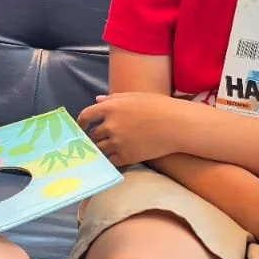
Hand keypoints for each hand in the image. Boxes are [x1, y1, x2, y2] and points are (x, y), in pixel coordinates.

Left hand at [77, 92, 191, 165]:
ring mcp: (117, 142)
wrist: (177, 125)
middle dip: (93, 137)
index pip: (86, 116)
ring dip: (100, 150)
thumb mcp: (135, 97)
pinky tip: (113, 159)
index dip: (81, 122)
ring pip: (100, 150)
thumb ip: (113, 98)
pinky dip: (110, 161)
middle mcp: (110, 125)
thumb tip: (97, 100)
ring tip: (104, 151)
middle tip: (96, 141)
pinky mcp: (127, 156)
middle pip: (93, 135)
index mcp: (111, 107)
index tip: (82, 127)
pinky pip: (111, 161)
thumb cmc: (159, 106)